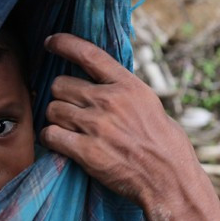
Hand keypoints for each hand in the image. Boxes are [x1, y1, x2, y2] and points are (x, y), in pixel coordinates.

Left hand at [40, 33, 197, 208]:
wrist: (169, 178)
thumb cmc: (165, 143)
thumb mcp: (149, 104)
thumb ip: (123, 91)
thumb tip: (101, 83)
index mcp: (128, 85)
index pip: (89, 54)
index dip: (65, 43)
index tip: (50, 41)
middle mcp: (109, 101)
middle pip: (60, 85)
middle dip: (61, 96)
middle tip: (70, 108)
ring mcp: (96, 126)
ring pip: (52, 110)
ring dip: (56, 118)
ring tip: (69, 128)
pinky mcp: (85, 152)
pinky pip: (50, 135)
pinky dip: (51, 139)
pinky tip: (62, 143)